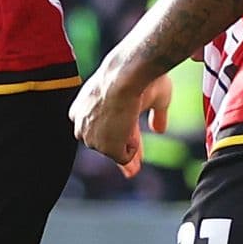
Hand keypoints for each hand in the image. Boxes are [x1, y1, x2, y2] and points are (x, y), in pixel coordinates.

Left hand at [72, 46, 171, 176]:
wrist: (128, 74)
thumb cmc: (139, 77)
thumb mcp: (152, 97)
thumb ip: (156, 115)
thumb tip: (160, 130)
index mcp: (85, 105)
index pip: (100, 127)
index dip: (116, 137)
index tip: (127, 149)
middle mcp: (82, 122)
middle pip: (105, 142)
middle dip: (122, 153)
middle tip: (134, 169)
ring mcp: (91, 137)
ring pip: (114, 151)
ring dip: (129, 151)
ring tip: (137, 148)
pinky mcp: (105, 148)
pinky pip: (124, 157)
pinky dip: (134, 149)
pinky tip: (134, 134)